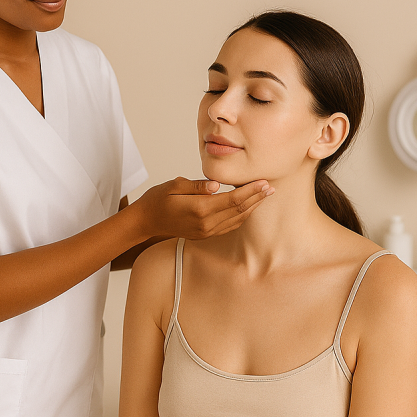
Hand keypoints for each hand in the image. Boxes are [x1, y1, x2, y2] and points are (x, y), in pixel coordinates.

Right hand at [132, 177, 273, 239]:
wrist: (146, 221)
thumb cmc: (158, 199)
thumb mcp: (174, 185)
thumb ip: (197, 186)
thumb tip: (217, 184)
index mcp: (199, 209)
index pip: (233, 199)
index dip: (251, 190)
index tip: (263, 182)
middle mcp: (206, 223)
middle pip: (239, 210)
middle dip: (256, 198)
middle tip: (271, 187)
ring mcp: (206, 231)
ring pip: (236, 219)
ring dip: (252, 207)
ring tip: (264, 196)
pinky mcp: (205, 234)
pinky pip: (229, 226)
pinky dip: (241, 216)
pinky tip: (248, 207)